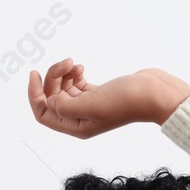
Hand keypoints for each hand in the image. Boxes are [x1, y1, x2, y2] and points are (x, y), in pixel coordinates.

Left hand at [28, 58, 189, 138]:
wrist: (154, 93)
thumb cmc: (127, 101)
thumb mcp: (91, 105)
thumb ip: (66, 106)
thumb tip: (50, 102)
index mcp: (76, 127)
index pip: (44, 114)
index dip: (35, 95)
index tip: (34, 73)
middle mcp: (80, 119)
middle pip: (53, 98)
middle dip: (53, 77)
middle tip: (66, 62)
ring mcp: (89, 106)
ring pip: (63, 89)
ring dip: (63, 73)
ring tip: (74, 63)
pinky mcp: (97, 93)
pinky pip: (76, 84)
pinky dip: (73, 73)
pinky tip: (80, 66)